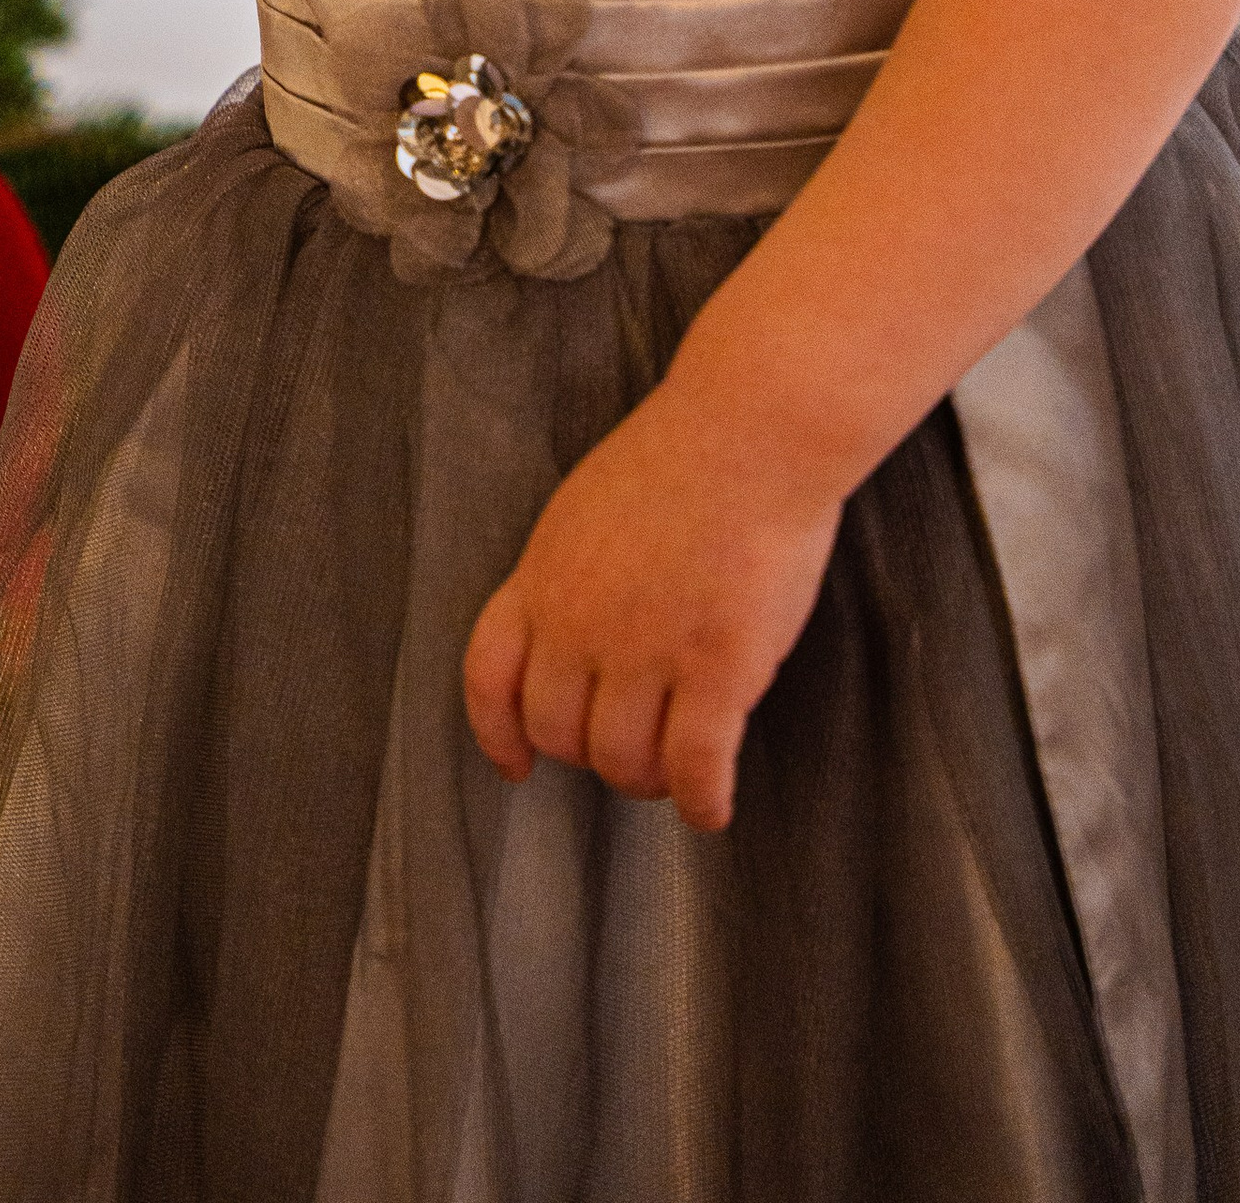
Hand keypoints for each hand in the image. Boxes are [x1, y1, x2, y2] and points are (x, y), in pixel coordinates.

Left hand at [461, 388, 840, 833]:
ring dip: (647, 780)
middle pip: (559, 732)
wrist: (751, 431)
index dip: (498, 733)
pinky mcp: (717, 666)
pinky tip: (713, 807)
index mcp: (544, 576)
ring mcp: (648, 647)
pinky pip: (694, 767)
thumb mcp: (584, 511)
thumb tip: (562, 639)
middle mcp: (582, 621)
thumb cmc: (680, 460)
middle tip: (628, 751)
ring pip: (623, 761)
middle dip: (590, 756)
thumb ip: (566, 579)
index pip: (489, 676)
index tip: (516, 764)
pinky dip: (702, 802)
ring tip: (673, 772)